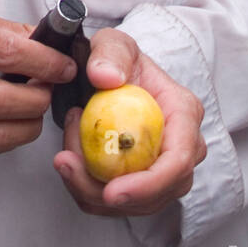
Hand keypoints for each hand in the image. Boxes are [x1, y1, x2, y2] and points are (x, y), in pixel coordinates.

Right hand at [0, 0, 77, 160]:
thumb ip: (5, 32)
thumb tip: (51, 51)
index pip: (2, 51)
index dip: (42, 63)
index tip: (63, 67)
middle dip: (36, 100)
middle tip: (49, 91)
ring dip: (23, 127)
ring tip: (33, 109)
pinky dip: (0, 140)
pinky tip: (8, 123)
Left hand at [54, 25, 205, 215]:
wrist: (113, 73)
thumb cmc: (118, 59)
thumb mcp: (112, 43)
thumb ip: (109, 54)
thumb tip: (105, 77)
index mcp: (184, 113)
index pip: (179, 160)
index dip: (149, 184)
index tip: (110, 192)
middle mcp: (184, 146)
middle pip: (157, 191)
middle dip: (107, 191)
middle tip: (66, 164)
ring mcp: (166, 168)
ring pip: (135, 203)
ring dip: (91, 187)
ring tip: (63, 153)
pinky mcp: (144, 180)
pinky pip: (118, 201)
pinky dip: (88, 189)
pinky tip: (71, 160)